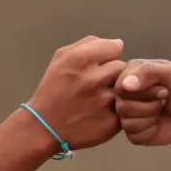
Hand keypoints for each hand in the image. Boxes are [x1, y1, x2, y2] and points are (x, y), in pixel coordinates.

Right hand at [28, 36, 125, 151]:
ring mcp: (104, 101)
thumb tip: (117, 43)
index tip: (99, 65)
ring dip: (117, 91)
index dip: (108, 56)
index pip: (115, 47)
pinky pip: (125, 107)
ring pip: (126, 87)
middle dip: (112, 74)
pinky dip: (117, 109)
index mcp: (80, 59)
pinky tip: (102, 111)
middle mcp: (93, 78)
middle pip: (122, 66)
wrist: (44, 127)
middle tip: (98, 84)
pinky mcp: (112, 121)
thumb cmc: (54, 90)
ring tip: (101, 97)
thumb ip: (89, 44)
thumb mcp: (61, 58)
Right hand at [114, 59, 170, 145]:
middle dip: (149, 106)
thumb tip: (125, 85)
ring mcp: (127, 114)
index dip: (143, 92)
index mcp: (129, 74)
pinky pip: (134, 136)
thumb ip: (149, 71)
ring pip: (126, 123)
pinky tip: (158, 124)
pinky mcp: (133, 131)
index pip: (121, 87)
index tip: (163, 89)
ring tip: (160, 111)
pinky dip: (150, 132)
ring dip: (150, 119)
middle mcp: (124, 94)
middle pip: (122, 106)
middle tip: (163, 100)